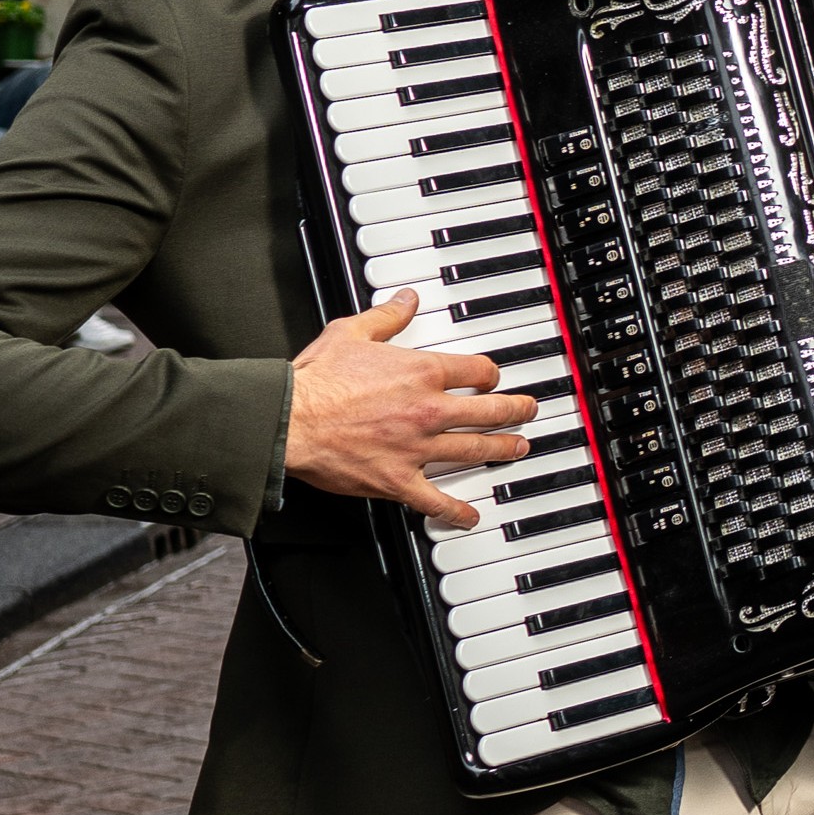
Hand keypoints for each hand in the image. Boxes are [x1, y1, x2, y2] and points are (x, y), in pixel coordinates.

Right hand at [284, 290, 538, 526]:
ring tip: (518, 448)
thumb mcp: (352, 332)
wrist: (286, 421)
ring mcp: (416, 447)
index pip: (478, 371)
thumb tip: (407, 299)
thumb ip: (387, 317)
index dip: (490, 374)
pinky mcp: (397, 480)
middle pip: (491, 411)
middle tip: (527, 411)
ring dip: (503, 449)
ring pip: (475, 449)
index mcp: (422, 372)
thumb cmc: (314, 381)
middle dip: (516, 410)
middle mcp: (428, 410)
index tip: (491, 379)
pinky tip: (471, 515)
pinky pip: (435, 499)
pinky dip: (456, 510)